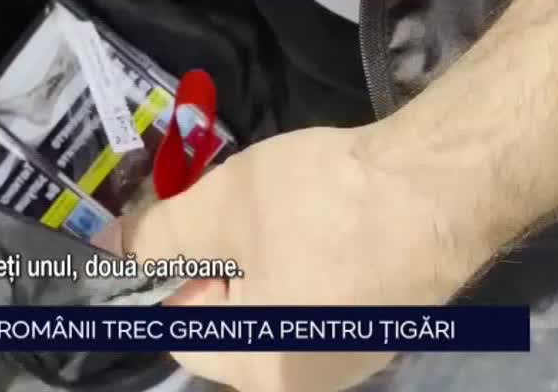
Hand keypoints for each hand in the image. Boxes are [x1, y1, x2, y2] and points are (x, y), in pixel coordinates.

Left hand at [95, 126, 497, 391]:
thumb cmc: (319, 205)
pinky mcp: (390, 326)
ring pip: (279, 308)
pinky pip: (323, 300)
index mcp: (262, 374)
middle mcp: (311, 381)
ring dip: (269, 262)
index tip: (191, 223)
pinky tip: (328, 223)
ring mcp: (358, 357)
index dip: (174, 273)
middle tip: (239, 211)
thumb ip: (155, 237)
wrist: (442, 185)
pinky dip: (312, 266)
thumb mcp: (215, 210)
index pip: (181, 335)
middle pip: (233, 324)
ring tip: (287, 212)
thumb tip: (116, 247)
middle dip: (224, 266)